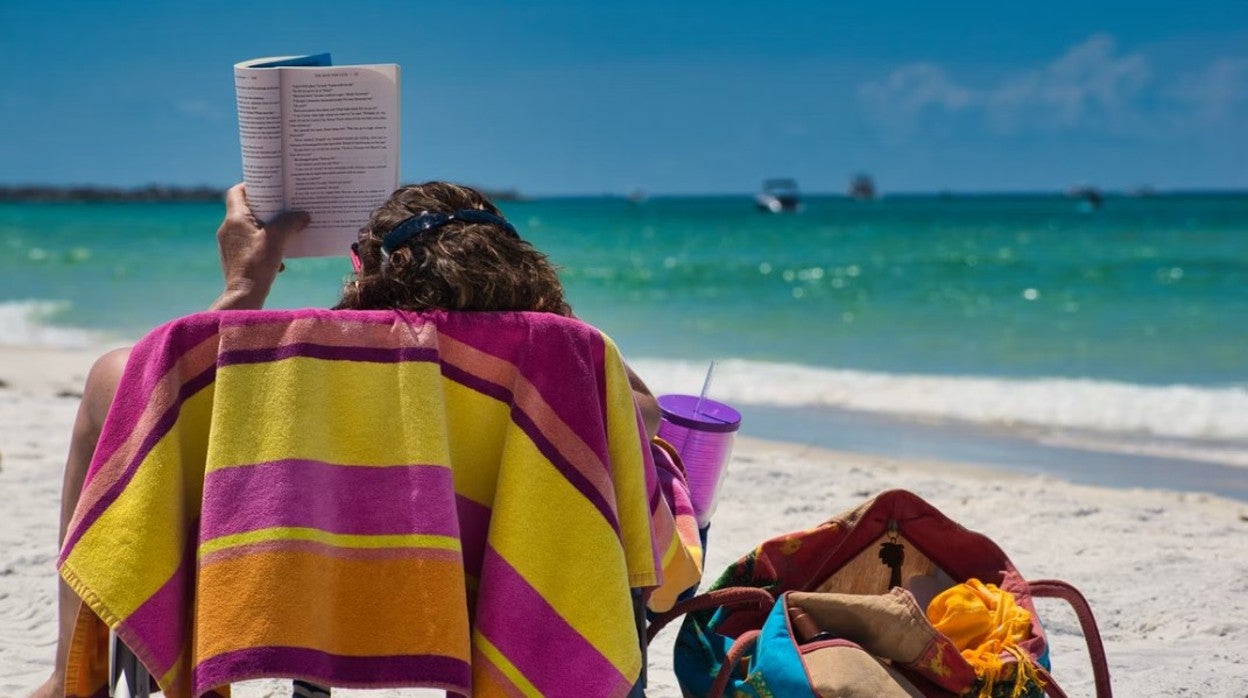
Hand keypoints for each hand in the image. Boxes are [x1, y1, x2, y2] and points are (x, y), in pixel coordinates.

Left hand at [209, 183, 308, 309]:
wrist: (244, 295)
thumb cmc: (258, 265)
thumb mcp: (278, 239)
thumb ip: (290, 222)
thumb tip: (303, 215)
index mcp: (235, 218)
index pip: (237, 192)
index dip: (252, 186)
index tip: (269, 187)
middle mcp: (228, 229)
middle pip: (246, 209)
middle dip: (267, 209)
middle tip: (284, 208)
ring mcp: (229, 245)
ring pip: (250, 228)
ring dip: (268, 229)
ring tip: (285, 233)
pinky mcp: (235, 258)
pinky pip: (250, 244)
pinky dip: (264, 246)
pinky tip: (279, 257)